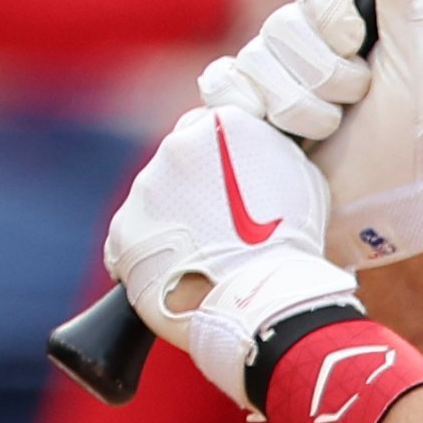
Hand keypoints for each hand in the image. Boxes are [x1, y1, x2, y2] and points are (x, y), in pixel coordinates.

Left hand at [103, 106, 356, 405]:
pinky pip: (136, 236)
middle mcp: (176, 147)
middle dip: (197, 186)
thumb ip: (268, 154)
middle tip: (223, 222)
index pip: (212, 127)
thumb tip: (258, 159)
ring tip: (205, 253)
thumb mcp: (301, 177)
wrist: (261, 296)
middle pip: (180, 160)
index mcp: (222, 126)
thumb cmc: (293, 241)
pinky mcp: (122, 230)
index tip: (235, 185)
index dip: (224, 159)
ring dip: (174, 218)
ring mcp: (145, 189)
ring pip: (156, 198)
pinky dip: (154, 250)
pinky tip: (182, 270)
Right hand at [198, 0, 422, 268]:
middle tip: (355, 103)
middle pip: (282, 26)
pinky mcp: (238, 107)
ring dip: (303, 109)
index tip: (353, 42)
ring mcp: (265, 70)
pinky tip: (284, 138)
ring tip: (330, 131)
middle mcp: (301, 35)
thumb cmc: (408, 133)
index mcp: (345, 12)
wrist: (380, 204)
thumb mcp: (416, 64)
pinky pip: (220, 87)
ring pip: (254, 63)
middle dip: (327, 76)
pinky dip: (255, 115)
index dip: (327, 11)